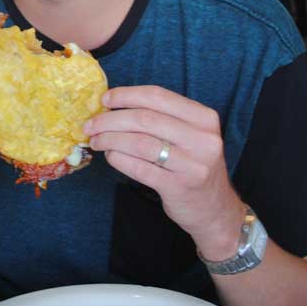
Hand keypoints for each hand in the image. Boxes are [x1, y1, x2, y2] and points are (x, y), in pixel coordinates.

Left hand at [83, 86, 244, 259]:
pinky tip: (110, 156)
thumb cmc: (194, 166)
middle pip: (145, 119)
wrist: (215, 210)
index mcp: (204, 118)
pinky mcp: (178, 186)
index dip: (127, 95)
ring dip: (110, 140)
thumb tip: (114, 105)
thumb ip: (163, 119)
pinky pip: (139, 168)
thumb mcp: (191, 136)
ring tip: (96, 141)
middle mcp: (202, 139)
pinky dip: (118, 159)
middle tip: (91, 124)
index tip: (105, 100)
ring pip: (139, 143)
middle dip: (110, 120)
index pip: (158, 97)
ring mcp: (192, 164)